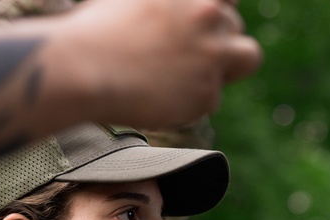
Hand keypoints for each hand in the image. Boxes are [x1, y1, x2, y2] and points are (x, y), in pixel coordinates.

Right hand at [49, 0, 262, 128]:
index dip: (217, 12)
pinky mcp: (207, 93)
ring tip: (189, 75)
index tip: (205, 24)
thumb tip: (171, 18)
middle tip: (191, 54)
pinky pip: (213, 97)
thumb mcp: (132, 0)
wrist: (82, 68)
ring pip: (247, 58)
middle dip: (220, 41)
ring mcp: (212, 54)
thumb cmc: (94, 29)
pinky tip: (160, 96)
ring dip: (227, 67)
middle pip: (237, 26)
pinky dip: (191, 100)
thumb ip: (167, 6)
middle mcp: (208, 15)